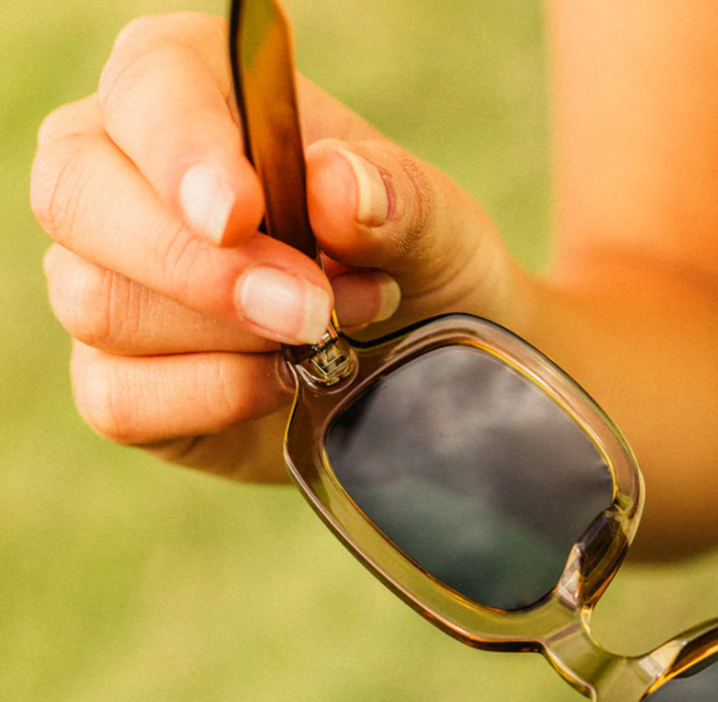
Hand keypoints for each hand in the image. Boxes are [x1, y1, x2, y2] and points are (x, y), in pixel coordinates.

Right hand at [31, 13, 515, 481]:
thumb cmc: (416, 267)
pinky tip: (286, 384)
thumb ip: (398, 200)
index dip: (183, 149)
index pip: (151, 86)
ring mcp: (103, 279)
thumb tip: (336, 186)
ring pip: (101, 303)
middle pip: (77, 197)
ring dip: (236, 337)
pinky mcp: (115, 380)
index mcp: (195, 92)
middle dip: (202, 267)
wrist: (424, 373)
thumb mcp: (438, 228)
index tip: (240, 214)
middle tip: (313, 309)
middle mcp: (121, 174)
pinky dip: (217, 398)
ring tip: (332, 334)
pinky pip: (119, 395)